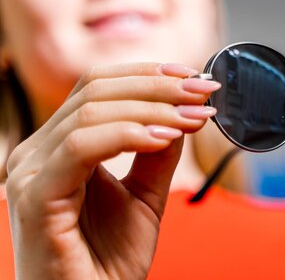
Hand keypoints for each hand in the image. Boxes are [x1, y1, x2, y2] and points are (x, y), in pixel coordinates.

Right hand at [5, 63, 218, 279]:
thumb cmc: (110, 260)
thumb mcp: (145, 193)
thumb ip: (159, 150)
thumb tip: (186, 108)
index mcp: (59, 146)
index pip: (97, 85)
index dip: (148, 74)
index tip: (195, 76)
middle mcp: (37, 151)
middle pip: (95, 89)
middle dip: (158, 86)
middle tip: (204, 92)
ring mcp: (30, 171)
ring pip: (91, 111)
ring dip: (153, 108)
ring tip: (194, 117)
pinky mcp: (34, 195)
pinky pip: (81, 147)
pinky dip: (129, 134)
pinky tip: (165, 137)